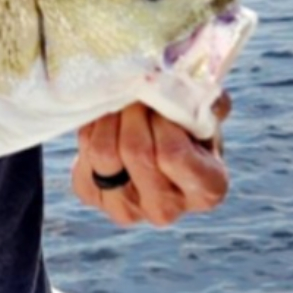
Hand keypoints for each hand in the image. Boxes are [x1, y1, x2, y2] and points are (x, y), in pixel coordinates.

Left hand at [72, 95, 231, 227]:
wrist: (156, 143)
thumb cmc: (188, 128)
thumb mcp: (205, 112)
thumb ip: (202, 99)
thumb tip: (176, 81)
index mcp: (207, 190)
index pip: (173, 155)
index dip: (163, 122)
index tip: (163, 104)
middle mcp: (166, 210)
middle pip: (136, 152)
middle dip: (135, 114)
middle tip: (138, 97)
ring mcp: (126, 210)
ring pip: (105, 152)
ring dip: (112, 118)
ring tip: (122, 106)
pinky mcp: (92, 196)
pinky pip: (85, 153)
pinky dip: (92, 129)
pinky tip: (108, 124)